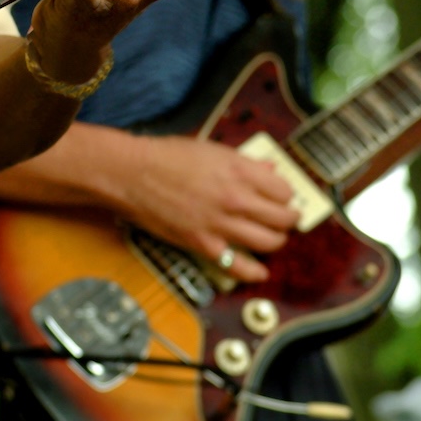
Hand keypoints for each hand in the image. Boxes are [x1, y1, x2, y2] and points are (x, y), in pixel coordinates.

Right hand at [122, 135, 299, 281]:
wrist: (131, 174)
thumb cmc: (166, 156)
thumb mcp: (211, 149)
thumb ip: (245, 161)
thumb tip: (270, 167)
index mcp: (239, 170)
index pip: (284, 190)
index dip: (286, 195)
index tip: (282, 197)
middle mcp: (235, 198)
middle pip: (283, 218)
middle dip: (289, 219)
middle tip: (286, 219)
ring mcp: (220, 223)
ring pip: (268, 242)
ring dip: (276, 241)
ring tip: (273, 238)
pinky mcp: (203, 243)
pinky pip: (238, 264)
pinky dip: (253, 271)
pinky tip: (259, 271)